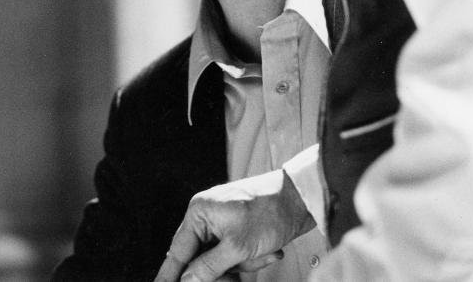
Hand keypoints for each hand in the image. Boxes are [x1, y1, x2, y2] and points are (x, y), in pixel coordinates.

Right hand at [153, 168, 315, 281]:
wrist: (302, 198)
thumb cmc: (270, 211)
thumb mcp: (237, 246)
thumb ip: (208, 267)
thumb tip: (186, 280)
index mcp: (200, 212)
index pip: (178, 252)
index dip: (170, 275)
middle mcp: (209, 216)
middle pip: (200, 260)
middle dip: (222, 272)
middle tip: (234, 277)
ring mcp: (225, 223)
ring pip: (221, 261)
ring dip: (243, 265)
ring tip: (262, 254)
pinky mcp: (241, 230)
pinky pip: (238, 256)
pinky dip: (252, 259)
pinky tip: (270, 251)